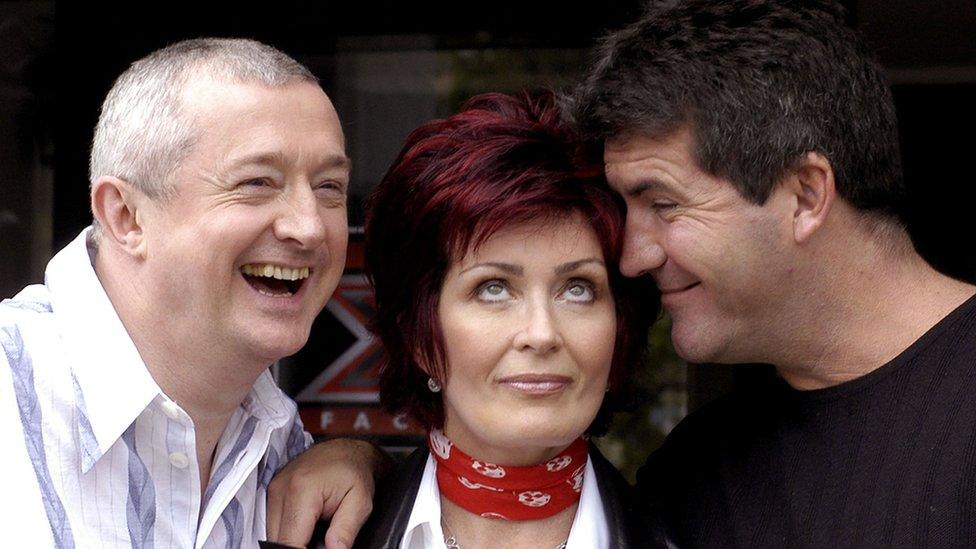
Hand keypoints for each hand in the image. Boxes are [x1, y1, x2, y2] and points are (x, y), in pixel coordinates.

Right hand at [267, 438, 387, 548]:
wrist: (346, 450)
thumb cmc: (355, 473)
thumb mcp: (360, 503)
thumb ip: (345, 531)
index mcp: (302, 490)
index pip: (289, 541)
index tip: (320, 548)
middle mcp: (281, 489)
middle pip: (277, 539)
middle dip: (298, 547)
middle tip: (322, 541)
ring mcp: (273, 489)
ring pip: (272, 533)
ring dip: (291, 539)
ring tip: (315, 533)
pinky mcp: (272, 491)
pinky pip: (272, 522)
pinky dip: (288, 530)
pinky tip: (306, 526)